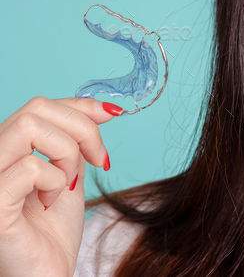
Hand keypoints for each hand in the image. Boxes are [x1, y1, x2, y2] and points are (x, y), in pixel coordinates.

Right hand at [0, 96, 120, 276]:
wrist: (45, 275)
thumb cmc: (52, 232)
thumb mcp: (71, 175)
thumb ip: (76, 143)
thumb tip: (102, 110)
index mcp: (8, 148)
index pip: (40, 105)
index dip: (80, 105)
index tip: (112, 114)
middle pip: (37, 108)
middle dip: (82, 128)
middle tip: (99, 160)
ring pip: (30, 127)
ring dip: (66, 153)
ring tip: (67, 184)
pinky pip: (30, 167)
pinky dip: (55, 181)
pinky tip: (50, 202)